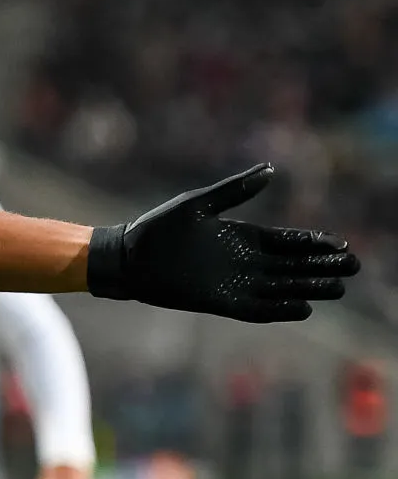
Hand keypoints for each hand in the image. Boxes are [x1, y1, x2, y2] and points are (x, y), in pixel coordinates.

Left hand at [87, 164, 357, 321]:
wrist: (126, 258)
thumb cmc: (158, 229)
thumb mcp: (198, 205)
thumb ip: (234, 190)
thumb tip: (271, 169)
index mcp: (242, 237)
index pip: (288, 242)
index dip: (314, 244)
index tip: (340, 244)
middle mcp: (244, 262)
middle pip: (292, 266)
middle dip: (321, 267)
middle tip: (352, 267)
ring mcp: (233, 283)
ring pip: (280, 287)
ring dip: (308, 288)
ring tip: (337, 288)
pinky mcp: (219, 301)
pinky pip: (256, 309)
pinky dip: (278, 309)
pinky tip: (303, 308)